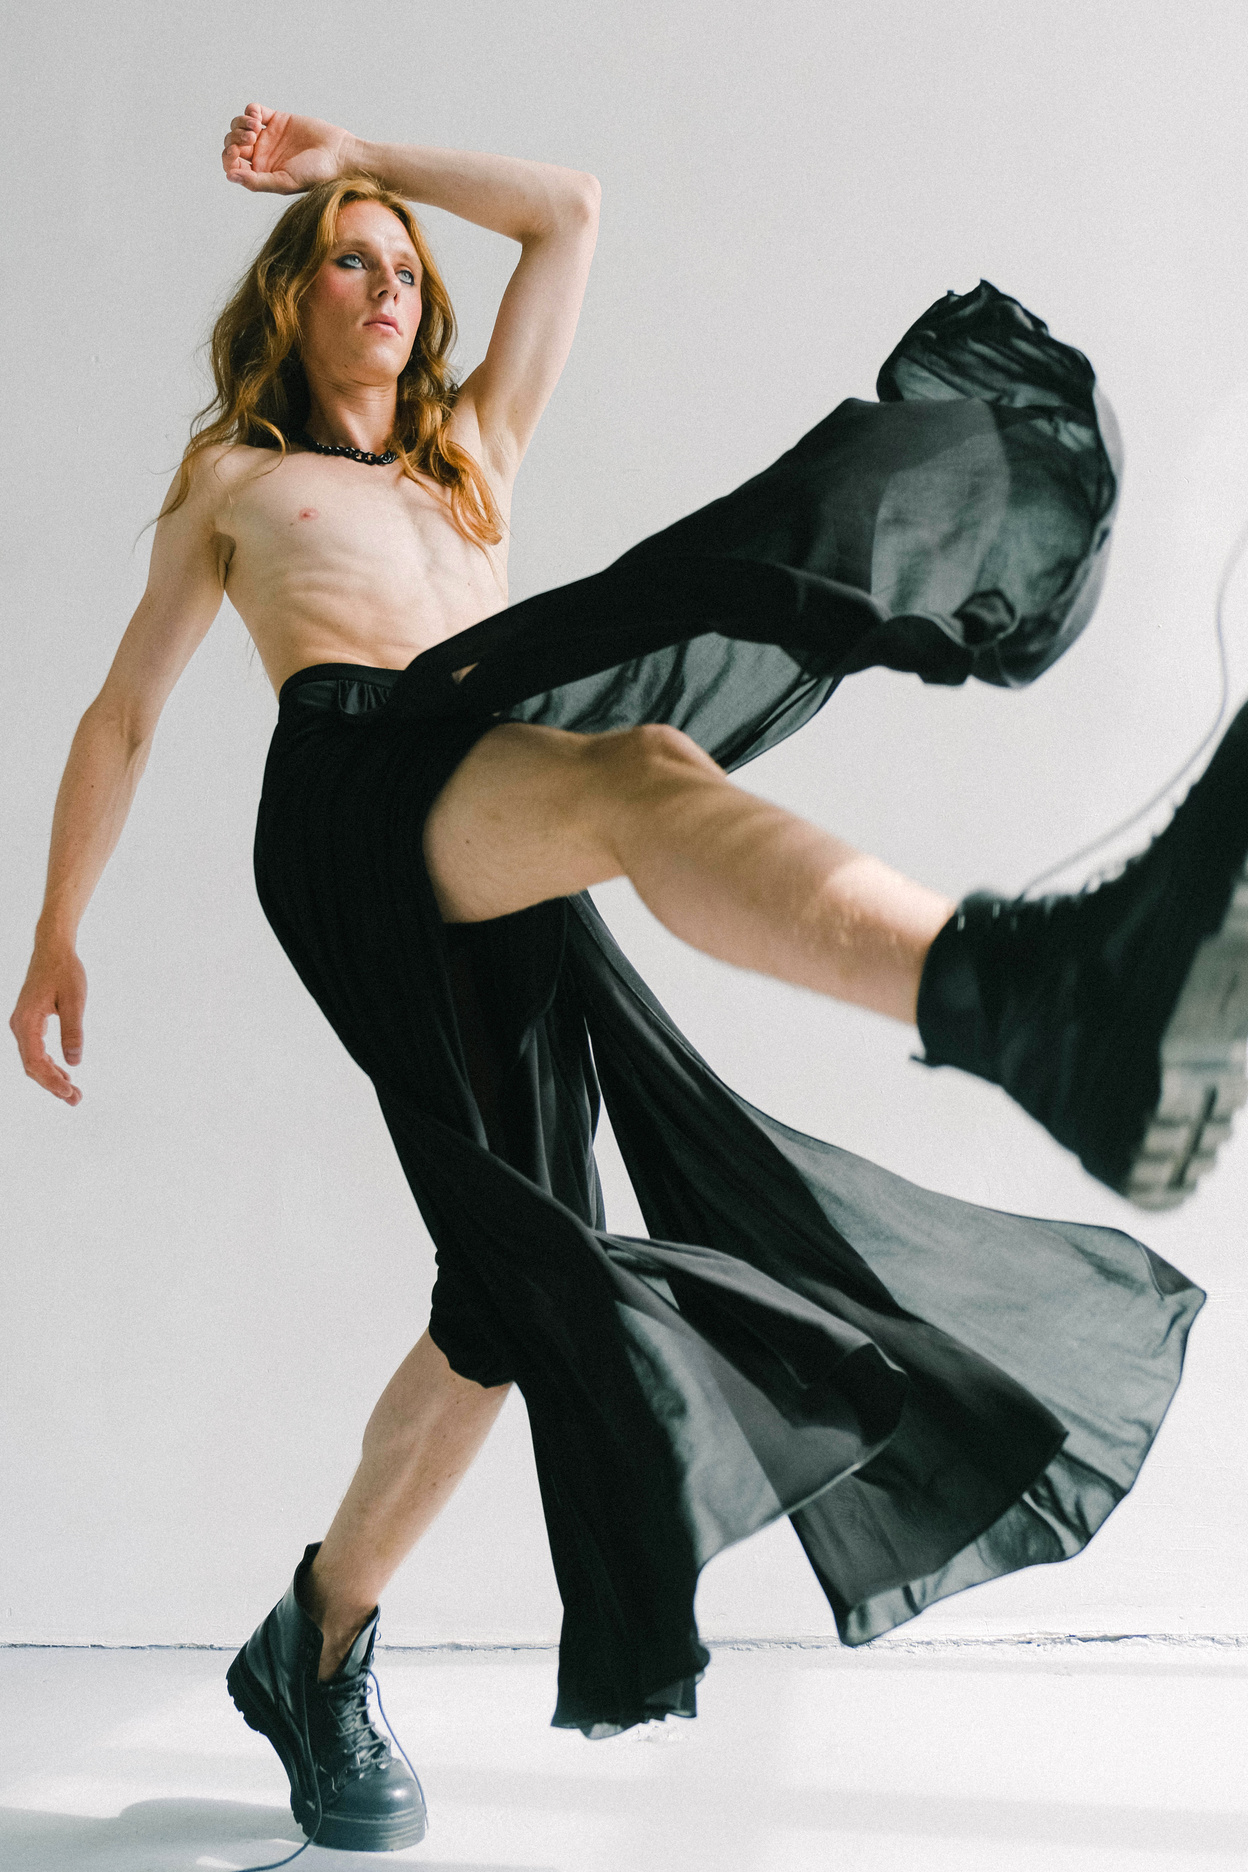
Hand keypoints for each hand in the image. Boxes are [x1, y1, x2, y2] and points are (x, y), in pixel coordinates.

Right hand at [10, 942, 86, 1105]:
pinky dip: (50, 1064)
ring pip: (34, 1060)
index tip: (69, 1093)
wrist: (53, 949)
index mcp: (26, 1022)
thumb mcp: (74, 1001)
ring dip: (52, 1077)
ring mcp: (23, 1024)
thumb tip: (74, 1061)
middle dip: (53, 1085)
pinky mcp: (30, 1022)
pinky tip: (65, 1073)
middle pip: (32, 1066)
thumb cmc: (64, 972)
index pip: (35, 1062)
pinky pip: (36, 1050)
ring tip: (73, 1093)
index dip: (51, 1081)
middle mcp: (20, 1026)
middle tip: (76, 1100)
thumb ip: (73, 1031)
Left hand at [221, 102, 355, 195]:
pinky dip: (251, 110)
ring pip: (240, 125)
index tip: (236, 153)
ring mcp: (268, 136)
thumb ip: (256, 182)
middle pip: (233, 143)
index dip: (228, 157)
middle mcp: (262, 155)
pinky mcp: (277, 119)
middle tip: (250, 139)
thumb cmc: (315, 175)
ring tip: (255, 127)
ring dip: (241, 123)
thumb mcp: (284, 182)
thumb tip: (229, 176)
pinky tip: (258, 116)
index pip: (232, 164)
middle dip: (235, 138)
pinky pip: (254, 110)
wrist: (338, 154)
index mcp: (261, 173)